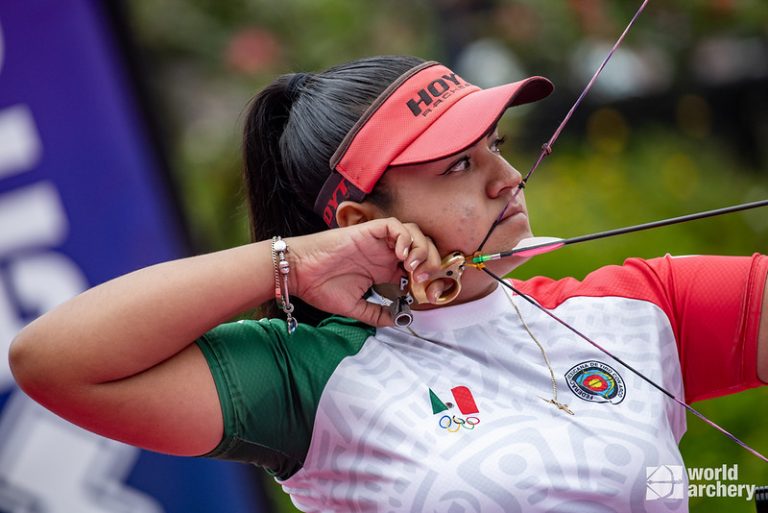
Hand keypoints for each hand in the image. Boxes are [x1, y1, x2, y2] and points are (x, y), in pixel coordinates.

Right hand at [288, 218, 443, 325]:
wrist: (299, 274)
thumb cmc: (320, 288)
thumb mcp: (355, 307)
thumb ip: (377, 314)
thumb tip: (397, 321)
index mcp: (383, 271)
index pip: (416, 268)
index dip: (426, 278)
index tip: (425, 294)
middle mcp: (383, 254)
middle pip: (421, 248)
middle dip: (430, 261)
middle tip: (423, 279)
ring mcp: (376, 242)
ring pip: (413, 233)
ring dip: (420, 248)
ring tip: (412, 267)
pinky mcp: (367, 231)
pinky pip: (394, 225)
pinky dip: (404, 237)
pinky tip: (400, 255)